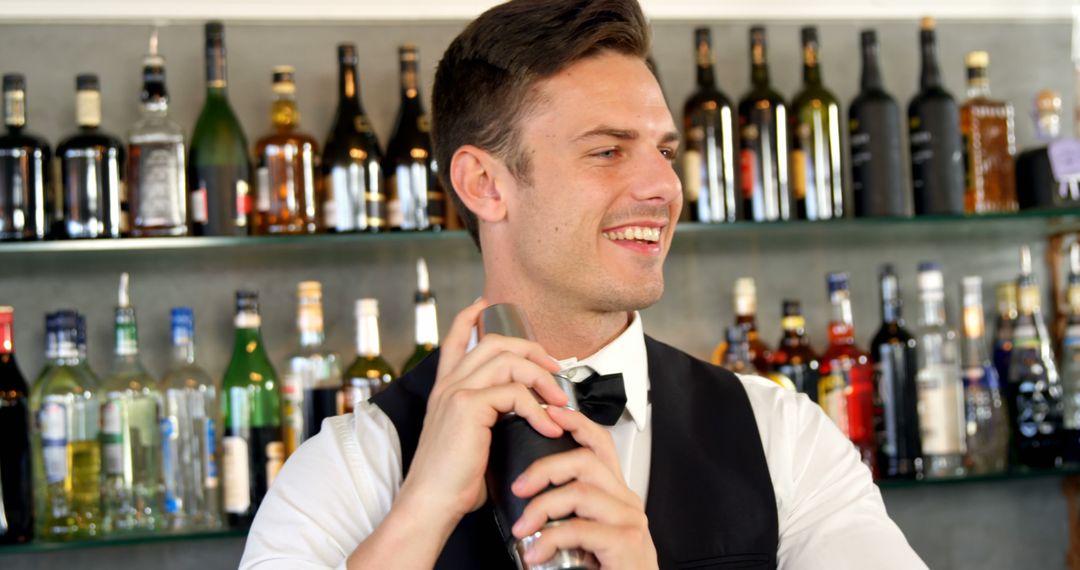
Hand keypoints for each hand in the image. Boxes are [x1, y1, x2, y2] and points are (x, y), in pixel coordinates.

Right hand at [395, 298, 570, 530]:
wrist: (429, 505)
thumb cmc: (451, 484)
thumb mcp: (470, 444)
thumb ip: (489, 423)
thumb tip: (524, 422)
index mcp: (446, 390)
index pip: (455, 339)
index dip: (471, 316)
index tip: (486, 304)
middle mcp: (448, 385)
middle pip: (495, 342)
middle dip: (532, 349)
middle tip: (555, 368)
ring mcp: (456, 392)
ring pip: (509, 360)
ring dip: (542, 376)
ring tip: (560, 401)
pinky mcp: (467, 407)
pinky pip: (514, 393)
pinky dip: (539, 409)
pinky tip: (548, 427)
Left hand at [510, 406, 657, 568]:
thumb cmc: (605, 569)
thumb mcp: (583, 532)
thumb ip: (566, 508)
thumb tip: (526, 490)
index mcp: (614, 494)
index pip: (599, 444)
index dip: (574, 423)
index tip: (548, 412)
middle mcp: (626, 502)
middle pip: (586, 461)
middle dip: (546, 468)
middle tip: (520, 485)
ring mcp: (629, 521)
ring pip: (580, 492)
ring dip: (543, 507)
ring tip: (523, 528)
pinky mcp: (625, 543)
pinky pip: (580, 529)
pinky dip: (550, 540)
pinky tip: (536, 554)